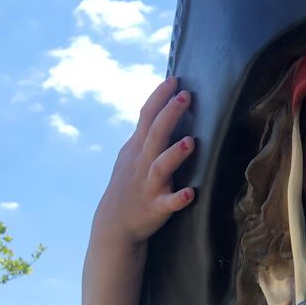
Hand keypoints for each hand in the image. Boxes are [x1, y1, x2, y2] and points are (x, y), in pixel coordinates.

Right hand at [91, 76, 195, 247]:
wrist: (114, 225)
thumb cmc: (129, 185)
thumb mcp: (132, 155)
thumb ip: (147, 133)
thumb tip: (163, 107)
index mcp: (138, 149)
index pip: (146, 117)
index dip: (159, 98)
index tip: (174, 79)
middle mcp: (142, 164)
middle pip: (155, 135)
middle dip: (169, 115)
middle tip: (186, 95)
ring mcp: (149, 186)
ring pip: (161, 167)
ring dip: (175, 155)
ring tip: (190, 142)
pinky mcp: (156, 208)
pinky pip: (168, 203)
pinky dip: (178, 199)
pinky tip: (191, 193)